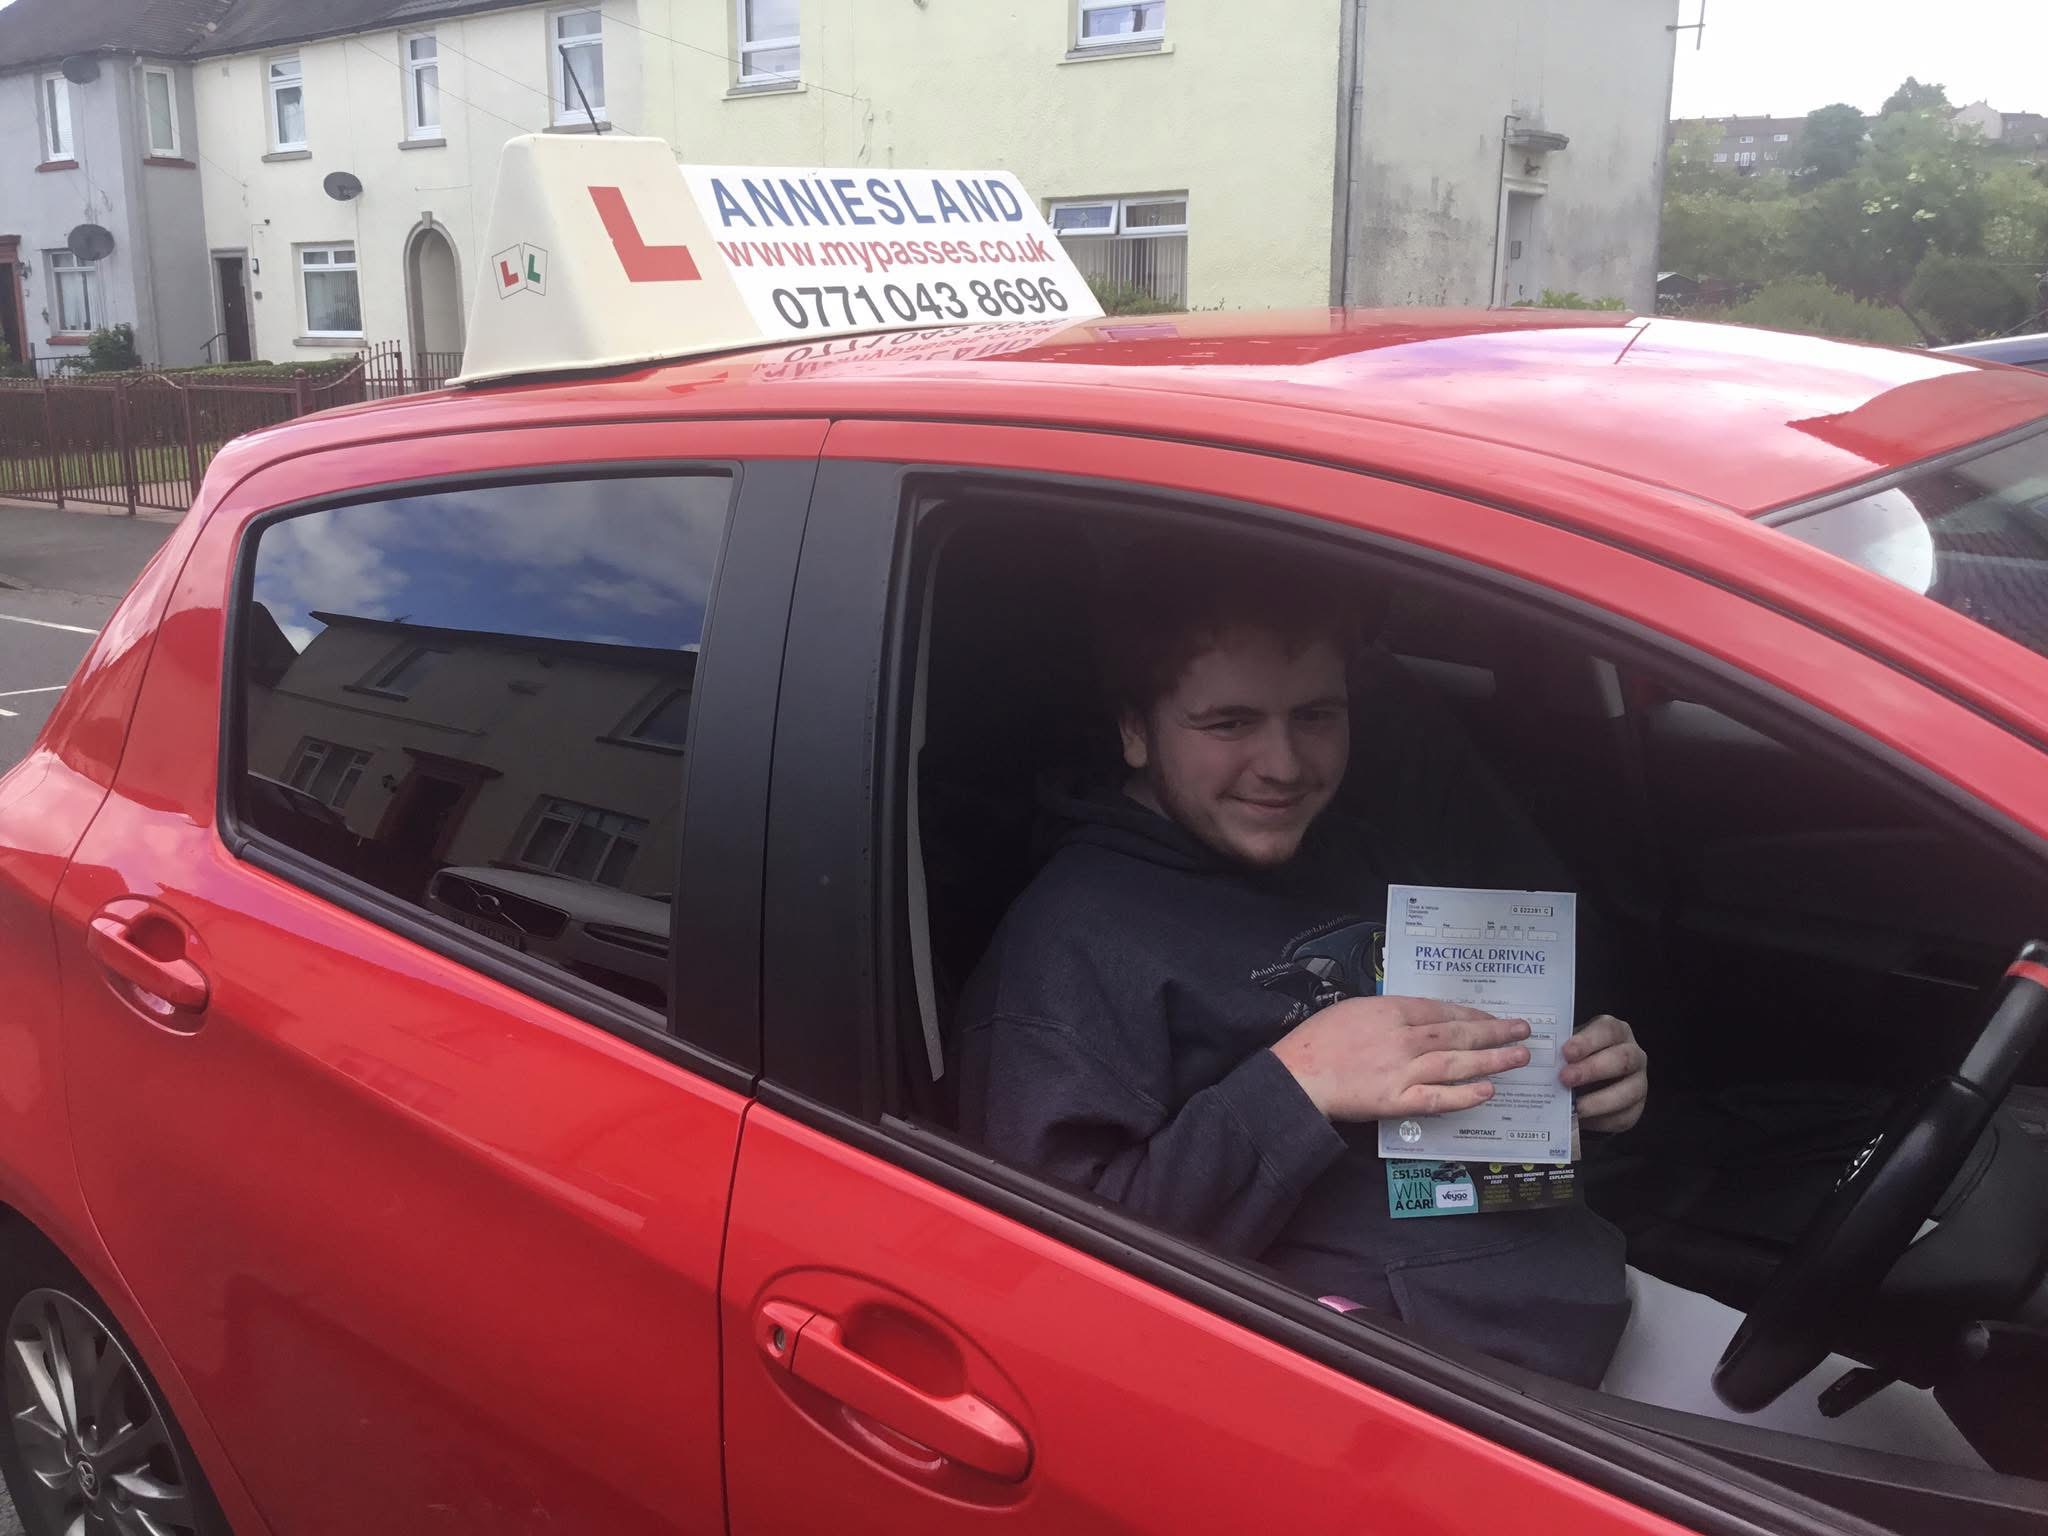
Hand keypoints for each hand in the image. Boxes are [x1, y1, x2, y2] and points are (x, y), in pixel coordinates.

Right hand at [1270, 996, 1531, 1121]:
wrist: (1297, 1074)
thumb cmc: (1318, 1039)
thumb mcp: (1354, 1008)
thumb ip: (1389, 1011)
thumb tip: (1419, 1015)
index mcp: (1391, 1011)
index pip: (1442, 1011)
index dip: (1472, 1014)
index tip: (1493, 1017)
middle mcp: (1403, 1039)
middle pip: (1458, 1034)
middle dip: (1494, 1032)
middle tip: (1523, 1031)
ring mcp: (1402, 1071)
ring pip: (1456, 1064)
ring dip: (1491, 1061)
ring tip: (1518, 1058)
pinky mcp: (1396, 1101)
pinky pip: (1437, 1098)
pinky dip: (1463, 1095)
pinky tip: (1486, 1092)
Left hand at [1561, 1014, 1648, 1132]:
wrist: (1586, 1086)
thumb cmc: (1575, 1060)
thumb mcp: (1567, 1049)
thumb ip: (1558, 1050)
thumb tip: (1533, 1057)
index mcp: (1615, 1032)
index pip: (1608, 1031)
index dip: (1587, 1041)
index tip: (1566, 1052)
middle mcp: (1633, 1054)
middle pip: (1622, 1059)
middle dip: (1592, 1070)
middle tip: (1565, 1078)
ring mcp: (1639, 1081)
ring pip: (1629, 1090)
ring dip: (1599, 1100)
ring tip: (1574, 1106)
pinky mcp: (1636, 1108)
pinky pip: (1624, 1115)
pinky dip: (1602, 1118)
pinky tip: (1582, 1118)